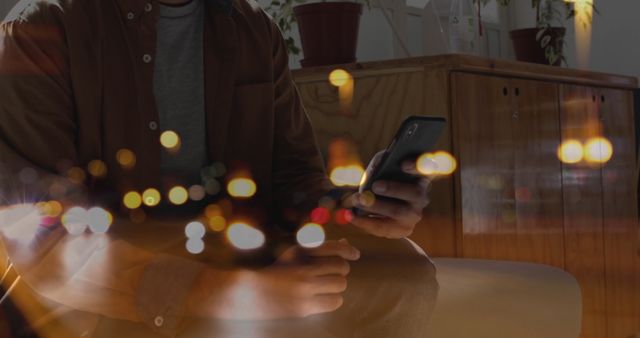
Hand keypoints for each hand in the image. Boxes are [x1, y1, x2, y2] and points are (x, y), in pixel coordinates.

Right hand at [197, 239, 359, 319]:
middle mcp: (304, 269)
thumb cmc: (274, 272)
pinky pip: (333, 302)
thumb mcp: (293, 254)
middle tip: (331, 274)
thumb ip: (319, 248)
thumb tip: (345, 244)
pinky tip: (321, 298)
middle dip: (339, 271)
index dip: (348, 250)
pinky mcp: (304, 307)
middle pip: (341, 268)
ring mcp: (304, 290)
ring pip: (340, 286)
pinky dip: (332, 300)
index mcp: (300, 252)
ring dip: (337, 287)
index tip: (355, 254)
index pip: (335, 248)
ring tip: (325, 287)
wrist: (248, 294)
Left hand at [349, 153, 432, 238]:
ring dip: (376, 206)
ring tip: (357, 200)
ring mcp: (415, 215)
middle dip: (394, 189)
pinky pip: (384, 227)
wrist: (382, 208)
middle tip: (375, 185)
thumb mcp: (381, 168)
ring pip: (399, 212)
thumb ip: (381, 162)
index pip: (428, 168)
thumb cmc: (382, 180)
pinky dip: (364, 221)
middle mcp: (422, 196)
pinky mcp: (403, 229)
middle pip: (414, 193)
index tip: (403, 164)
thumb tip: (379, 164)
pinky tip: (350, 215)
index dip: (418, 166)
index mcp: (420, 177)